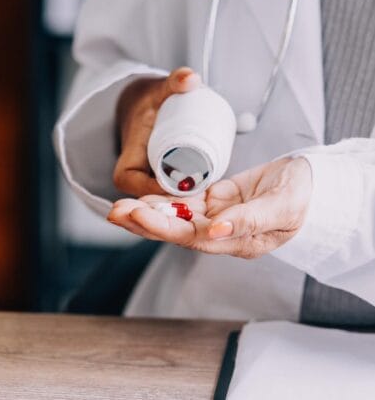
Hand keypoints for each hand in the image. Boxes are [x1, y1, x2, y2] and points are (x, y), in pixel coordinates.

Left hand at [107, 158, 311, 258]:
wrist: (309, 185)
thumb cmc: (303, 198)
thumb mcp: (282, 207)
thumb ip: (250, 221)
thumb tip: (216, 231)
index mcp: (237, 240)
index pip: (192, 237)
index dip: (163, 227)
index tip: (137, 214)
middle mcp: (222, 233)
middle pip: (176, 230)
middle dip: (145, 222)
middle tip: (115, 211)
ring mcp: (218, 216)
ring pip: (177, 216)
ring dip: (149, 211)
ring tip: (121, 205)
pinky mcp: (217, 200)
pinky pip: (187, 201)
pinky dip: (166, 199)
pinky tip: (146, 196)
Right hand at [113, 67, 200, 196]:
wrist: (142, 109)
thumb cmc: (148, 104)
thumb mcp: (158, 93)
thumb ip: (173, 82)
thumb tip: (190, 78)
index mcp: (126, 172)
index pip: (145, 191)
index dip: (168, 192)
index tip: (192, 183)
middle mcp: (135, 186)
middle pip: (161, 200)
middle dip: (184, 199)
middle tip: (210, 186)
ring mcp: (147, 188)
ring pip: (168, 201)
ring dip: (188, 203)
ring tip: (213, 192)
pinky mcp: (158, 187)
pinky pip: (172, 198)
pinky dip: (186, 201)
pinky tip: (207, 201)